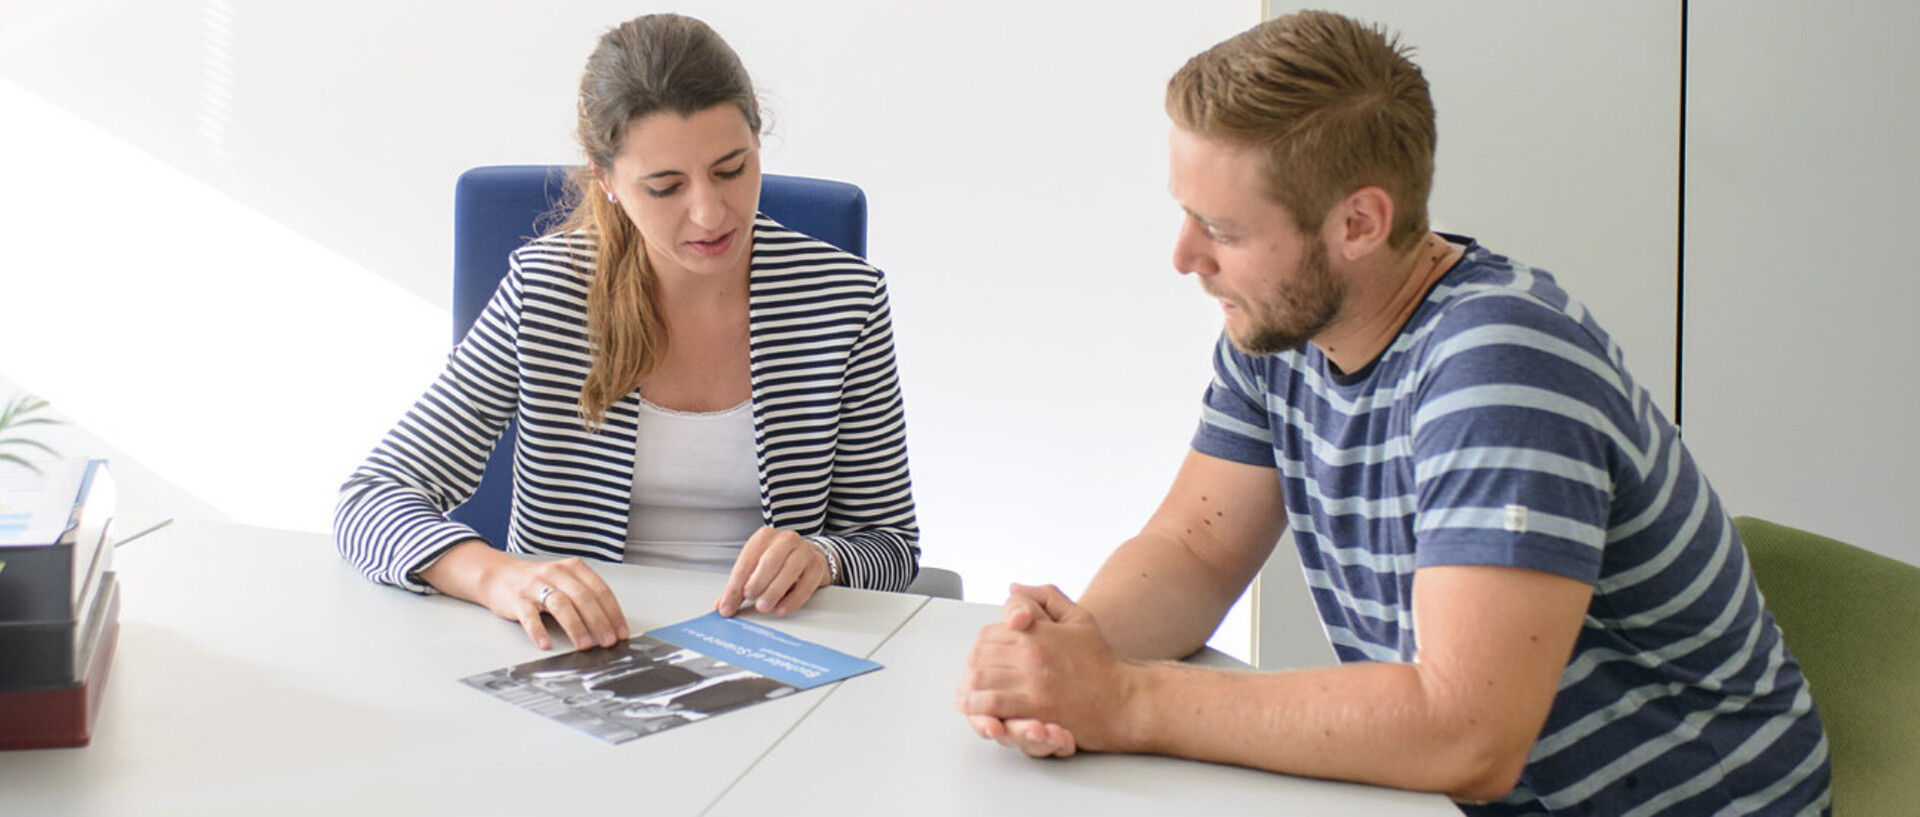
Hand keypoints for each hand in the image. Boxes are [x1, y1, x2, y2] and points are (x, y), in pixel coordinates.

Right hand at [421, 542, 627, 650]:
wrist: (499, 575)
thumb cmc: (539, 583)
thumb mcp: (566, 582)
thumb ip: (586, 598)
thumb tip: (610, 626)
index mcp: (574, 568)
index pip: (600, 590)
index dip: (613, 612)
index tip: (621, 632)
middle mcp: (556, 573)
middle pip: (583, 597)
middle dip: (599, 621)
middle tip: (608, 641)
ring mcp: (536, 585)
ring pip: (560, 605)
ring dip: (575, 627)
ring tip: (584, 646)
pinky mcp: (518, 599)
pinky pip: (529, 616)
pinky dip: (538, 631)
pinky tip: (545, 644)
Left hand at [714, 527, 832, 616]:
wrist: (811, 557)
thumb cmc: (779, 563)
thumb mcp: (756, 570)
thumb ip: (739, 587)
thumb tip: (722, 607)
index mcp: (764, 537)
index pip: (746, 562)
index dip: (734, 586)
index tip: (727, 607)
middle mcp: (785, 539)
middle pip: (769, 562)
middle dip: (756, 583)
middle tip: (749, 599)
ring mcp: (804, 550)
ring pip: (788, 571)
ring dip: (774, 591)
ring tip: (763, 606)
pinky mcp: (817, 565)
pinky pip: (805, 584)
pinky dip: (793, 599)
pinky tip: (782, 609)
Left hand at [958, 584, 1131, 753]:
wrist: (1124, 700)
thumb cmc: (1102, 663)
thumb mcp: (1080, 618)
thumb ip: (1046, 597)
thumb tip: (1014, 588)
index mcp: (1038, 630)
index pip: (989, 633)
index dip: (982, 647)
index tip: (983, 658)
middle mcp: (1032, 652)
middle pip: (979, 655)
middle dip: (971, 667)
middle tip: (970, 679)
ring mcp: (1032, 680)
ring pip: (979, 678)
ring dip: (968, 688)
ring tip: (967, 695)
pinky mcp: (1035, 707)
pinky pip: (993, 704)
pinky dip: (976, 707)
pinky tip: (974, 708)